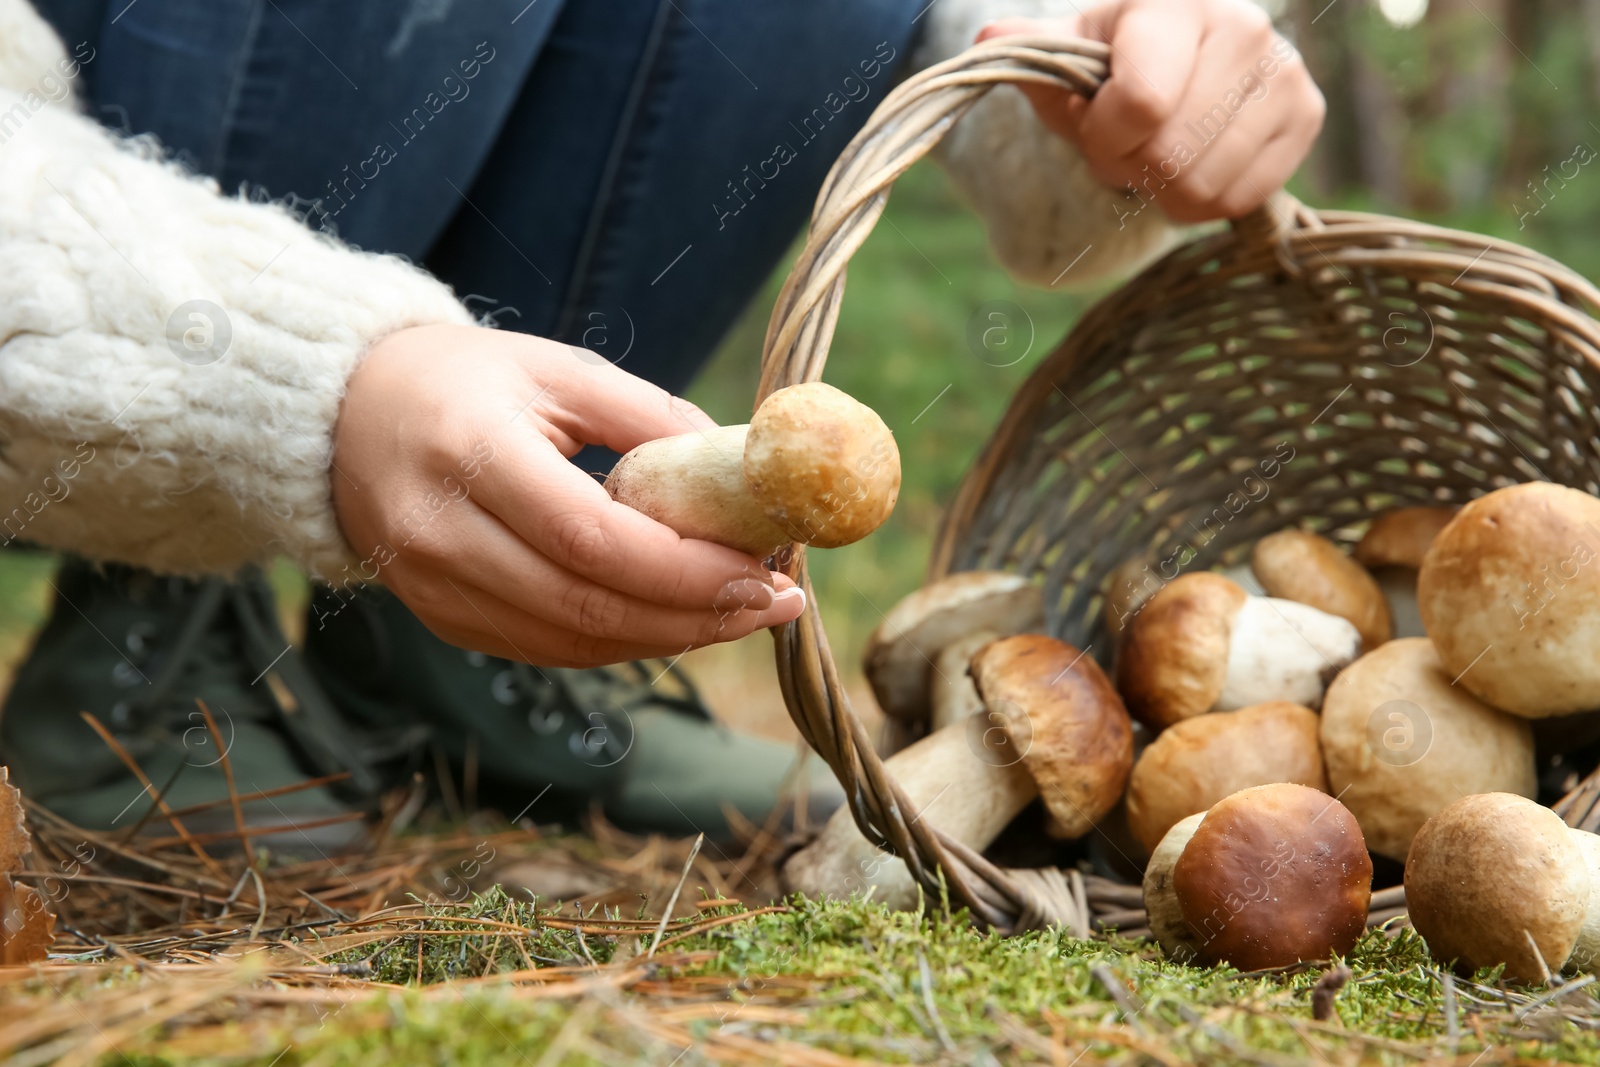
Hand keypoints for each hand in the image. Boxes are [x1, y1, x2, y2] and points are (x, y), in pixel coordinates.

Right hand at [331, 324, 805, 666]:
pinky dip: (621, 642)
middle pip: (586, 605)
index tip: (765, 572)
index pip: (591, 538)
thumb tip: (742, 472)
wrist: (346, 416)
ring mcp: (432, 586)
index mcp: (471, 452)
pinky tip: (675, 620)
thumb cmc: (465, 381)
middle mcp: (440, 532)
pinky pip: (546, 648)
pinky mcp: (439, 618)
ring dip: (668, 637)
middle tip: (774, 603)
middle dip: (696, 615)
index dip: (686, 570)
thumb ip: (651, 417)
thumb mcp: (558, 369)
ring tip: (741, 613)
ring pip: (570, 642)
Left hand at [978, 0, 1324, 222]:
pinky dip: (1205, 200)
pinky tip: (1197, 162)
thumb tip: (989, 40)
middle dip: (1132, 168)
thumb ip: (1032, 59)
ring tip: (1162, 154)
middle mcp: (1243, 27)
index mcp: (1173, 5)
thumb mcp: (1069, 59)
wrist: (1180, 61)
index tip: (1097, 127)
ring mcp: (1282, 71)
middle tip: (1129, 148)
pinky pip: (1241, 199)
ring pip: (1205, 186)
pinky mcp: (1305, 113)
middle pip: (1170, 156)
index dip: (1104, 138)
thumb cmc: (1114, 63)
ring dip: (1166, 189)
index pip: (1141, 104)